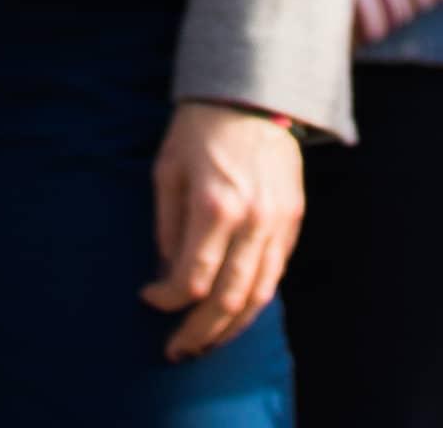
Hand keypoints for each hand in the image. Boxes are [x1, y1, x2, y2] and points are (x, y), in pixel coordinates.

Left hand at [143, 99, 303, 360]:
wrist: (253, 91)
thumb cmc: (199, 128)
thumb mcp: (167, 170)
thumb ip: (167, 226)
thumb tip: (167, 274)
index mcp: (214, 205)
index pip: (192, 278)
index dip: (167, 299)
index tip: (149, 299)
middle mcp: (252, 219)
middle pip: (227, 299)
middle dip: (199, 332)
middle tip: (176, 351)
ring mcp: (278, 221)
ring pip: (258, 295)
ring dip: (230, 327)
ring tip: (206, 344)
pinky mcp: (293, 218)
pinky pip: (275, 273)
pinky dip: (254, 300)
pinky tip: (235, 312)